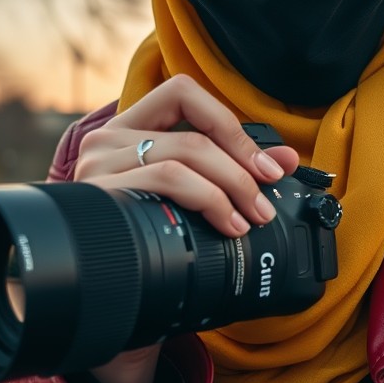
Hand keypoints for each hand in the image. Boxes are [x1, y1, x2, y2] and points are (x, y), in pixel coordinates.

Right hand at [73, 75, 299, 382]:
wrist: (97, 288)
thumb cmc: (142, 240)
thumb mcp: (186, 197)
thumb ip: (232, 169)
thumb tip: (286, 158)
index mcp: (127, 131)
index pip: (182, 93)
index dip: (229, 124)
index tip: (265, 165)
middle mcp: (106, 141)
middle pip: (193, 131)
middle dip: (243, 167)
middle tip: (265, 202)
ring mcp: (100, 165)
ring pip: (186, 152)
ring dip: (232, 185)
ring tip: (249, 219)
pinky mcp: (102, 191)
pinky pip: (169, 176)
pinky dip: (210, 198)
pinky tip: (224, 223)